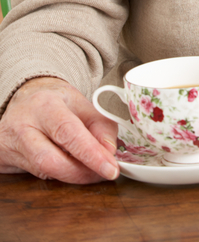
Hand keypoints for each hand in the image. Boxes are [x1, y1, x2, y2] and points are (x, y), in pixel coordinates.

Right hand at [0, 76, 119, 182]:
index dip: (92, 154)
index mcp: (45, 105)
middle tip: (103, 173)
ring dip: (72, 175)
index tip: (111, 168)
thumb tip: (110, 151)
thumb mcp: (80, 103)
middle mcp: (23, 126)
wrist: (24, 100)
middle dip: (81, 173)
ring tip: (89, 169)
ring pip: (43, 173)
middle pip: (51, 161)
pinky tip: (67, 166)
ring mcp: (10, 145)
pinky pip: (35, 176)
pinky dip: (57, 175)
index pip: (69, 133)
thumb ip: (100, 124)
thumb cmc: (53, 102)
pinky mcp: (4, 160)